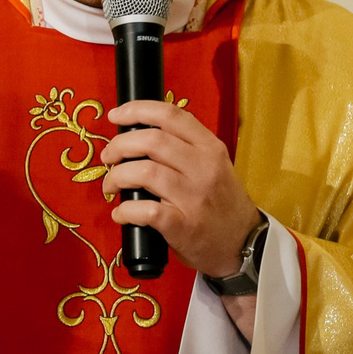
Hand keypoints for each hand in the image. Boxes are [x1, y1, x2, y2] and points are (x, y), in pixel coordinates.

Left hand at [100, 100, 261, 276]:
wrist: (243, 243)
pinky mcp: (183, 226)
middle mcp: (204, 168)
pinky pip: (145, 211)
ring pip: (144, 172)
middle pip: (151, 141)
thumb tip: (139, 134)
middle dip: (119, 145)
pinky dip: (125, 210)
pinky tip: (120, 213)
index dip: (137, 110)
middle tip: (109, 156)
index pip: (170, 115)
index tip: (116, 116)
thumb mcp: (215, 165)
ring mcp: (194, 198)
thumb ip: (185, 147)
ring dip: (117, 177)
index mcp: (210, 148)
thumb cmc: (221, 202)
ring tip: (111, 185)